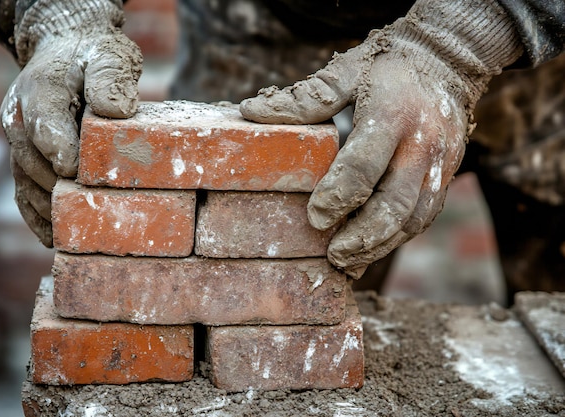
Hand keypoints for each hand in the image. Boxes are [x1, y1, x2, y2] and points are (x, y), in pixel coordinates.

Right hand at [0, 0, 141, 246]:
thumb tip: (116, 110)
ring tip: (74, 235)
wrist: (72, 56)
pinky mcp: (28, 161)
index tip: (75, 172)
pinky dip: (38, 218)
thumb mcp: (109, 58)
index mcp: (38, 91)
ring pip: (27, 183)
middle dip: (59, 188)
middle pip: (33, 162)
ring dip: (50, 210)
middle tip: (90, 212)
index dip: (59, 150)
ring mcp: (21, 143)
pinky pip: (25, 193)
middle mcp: (20, 120)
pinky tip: (55, 239)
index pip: (43, 125)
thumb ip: (110, 78)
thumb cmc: (95, 60)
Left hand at [240, 0, 521, 276]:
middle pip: (395, 203)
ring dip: (380, 246)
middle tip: (333, 254)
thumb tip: (253, 113)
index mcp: (392, 114)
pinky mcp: (447, 176)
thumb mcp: (345, 71)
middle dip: (362, 236)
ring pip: (413, 218)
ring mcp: (440, 163)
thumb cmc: (386, 68)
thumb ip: (305, 98)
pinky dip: (397, 238)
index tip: (314, 218)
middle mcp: (422, 143)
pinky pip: (424, 216)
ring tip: (348, 262)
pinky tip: (372, 249)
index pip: (364, 165)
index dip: (338, 196)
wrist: (446, 62)